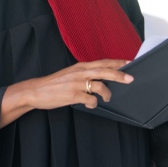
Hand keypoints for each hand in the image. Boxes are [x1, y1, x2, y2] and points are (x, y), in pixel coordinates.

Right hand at [0, 59, 132, 126]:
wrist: (36, 90)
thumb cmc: (54, 83)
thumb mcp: (70, 73)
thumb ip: (84, 74)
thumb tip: (101, 78)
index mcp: (80, 66)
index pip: (103, 62)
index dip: (117, 62)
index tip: (129, 62)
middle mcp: (80, 72)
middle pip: (104, 71)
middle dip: (119, 74)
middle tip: (131, 78)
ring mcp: (76, 83)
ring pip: (99, 85)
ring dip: (107, 93)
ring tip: (107, 98)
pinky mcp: (73, 95)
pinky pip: (90, 99)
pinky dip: (93, 103)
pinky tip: (90, 105)